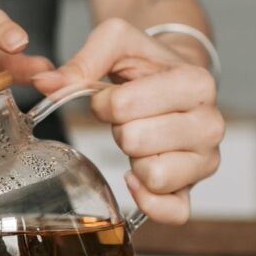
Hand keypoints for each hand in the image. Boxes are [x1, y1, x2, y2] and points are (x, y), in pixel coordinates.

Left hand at [32, 18, 223, 224]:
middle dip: (120, 129)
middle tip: (132, 119)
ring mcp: (205, 160)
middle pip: (134, 141)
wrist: (176, 79)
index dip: (106, 102)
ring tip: (141, 141)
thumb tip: (45, 83)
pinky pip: (173, 212)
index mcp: (196, 83)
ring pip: (153, 175)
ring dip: (133, 159)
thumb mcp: (118, 43)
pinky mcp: (193, 188)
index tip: (117, 96)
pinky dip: (148, 200)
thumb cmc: (147, 64)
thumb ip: (82, 60)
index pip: (124, 105)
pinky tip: (135, 178)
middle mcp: (210, 124)